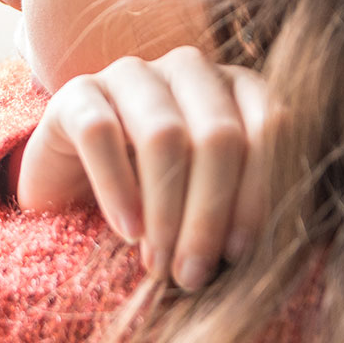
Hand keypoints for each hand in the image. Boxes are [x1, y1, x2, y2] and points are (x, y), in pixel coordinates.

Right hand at [15, 45, 265, 290]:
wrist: (74, 191)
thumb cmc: (158, 200)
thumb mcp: (210, 203)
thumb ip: (245, 209)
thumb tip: (266, 251)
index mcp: (236, 86)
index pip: (269, 125)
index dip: (259, 193)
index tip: (239, 254)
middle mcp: (188, 69)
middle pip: (218, 134)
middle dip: (209, 214)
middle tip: (193, 273)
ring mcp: (130, 74)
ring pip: (163, 134)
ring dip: (166, 210)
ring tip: (159, 263)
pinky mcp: (77, 93)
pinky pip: (100, 133)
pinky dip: (116, 189)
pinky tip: (126, 231)